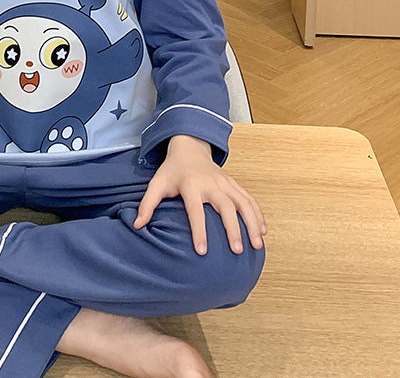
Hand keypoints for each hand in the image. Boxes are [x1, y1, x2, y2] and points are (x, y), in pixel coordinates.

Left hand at [133, 135, 266, 255]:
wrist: (189, 148)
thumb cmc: (172, 171)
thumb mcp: (156, 184)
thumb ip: (147, 204)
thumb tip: (137, 226)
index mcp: (191, 185)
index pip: (196, 211)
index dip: (199, 231)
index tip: (203, 251)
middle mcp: (211, 183)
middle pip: (225, 206)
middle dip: (232, 228)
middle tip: (236, 251)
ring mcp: (225, 183)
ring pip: (242, 202)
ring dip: (251, 223)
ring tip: (256, 244)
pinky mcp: (233, 183)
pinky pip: (249, 199)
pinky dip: (257, 214)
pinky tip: (262, 231)